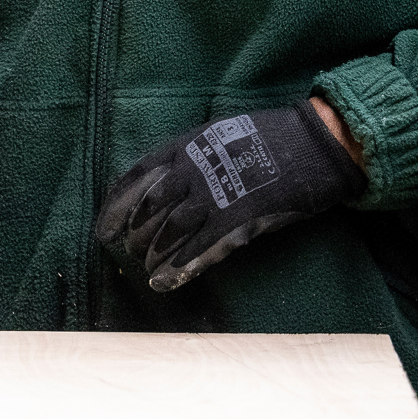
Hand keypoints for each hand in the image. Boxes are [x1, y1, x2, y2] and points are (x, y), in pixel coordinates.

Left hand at [94, 99, 366, 292]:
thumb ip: (189, 160)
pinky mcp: (242, 218)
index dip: (115, 208)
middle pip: (150, 208)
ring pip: (171, 231)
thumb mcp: (217, 136)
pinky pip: (203, 248)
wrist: (315, 142)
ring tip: (147, 268)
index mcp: (184, 146)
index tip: (102, 230)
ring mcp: (218, 194)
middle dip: (136, 234)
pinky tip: (165, 282)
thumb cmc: (266, 138)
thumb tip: (162, 186)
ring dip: (155, 253)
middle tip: (131, 250)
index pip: (135, 178)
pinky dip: (181, 267)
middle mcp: (194, 168)